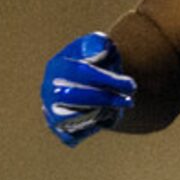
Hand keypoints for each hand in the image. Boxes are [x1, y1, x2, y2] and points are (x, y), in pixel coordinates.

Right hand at [41, 32, 136, 146]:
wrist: (88, 83)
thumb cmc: (98, 63)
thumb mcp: (101, 47)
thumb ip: (100, 43)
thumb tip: (102, 46)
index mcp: (57, 65)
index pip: (82, 72)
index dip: (108, 79)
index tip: (131, 85)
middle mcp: (49, 89)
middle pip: (76, 96)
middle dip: (107, 99)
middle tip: (129, 101)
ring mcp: (51, 111)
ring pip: (75, 118)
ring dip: (101, 114)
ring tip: (116, 108)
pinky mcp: (57, 129)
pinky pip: (72, 136)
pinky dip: (90, 130)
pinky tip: (102, 119)